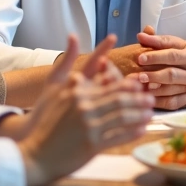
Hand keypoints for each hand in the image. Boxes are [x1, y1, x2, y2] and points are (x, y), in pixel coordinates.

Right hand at [16, 35, 154, 185]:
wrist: (34, 150)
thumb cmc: (43, 117)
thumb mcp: (52, 86)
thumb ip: (66, 62)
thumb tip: (74, 35)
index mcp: (76, 90)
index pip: (106, 78)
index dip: (126, 77)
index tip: (139, 78)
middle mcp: (84, 105)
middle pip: (119, 98)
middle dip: (138, 97)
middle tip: (150, 97)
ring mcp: (89, 125)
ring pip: (122, 116)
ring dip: (139, 114)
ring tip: (150, 113)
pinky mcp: (92, 144)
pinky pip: (118, 136)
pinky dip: (132, 132)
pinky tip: (141, 130)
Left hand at [136, 26, 185, 109]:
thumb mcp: (184, 46)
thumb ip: (162, 41)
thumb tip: (141, 34)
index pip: (171, 52)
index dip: (155, 54)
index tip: (139, 57)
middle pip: (172, 72)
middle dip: (154, 74)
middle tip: (138, 75)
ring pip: (173, 89)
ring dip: (156, 89)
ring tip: (141, 87)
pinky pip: (176, 102)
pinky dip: (162, 102)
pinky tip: (149, 98)